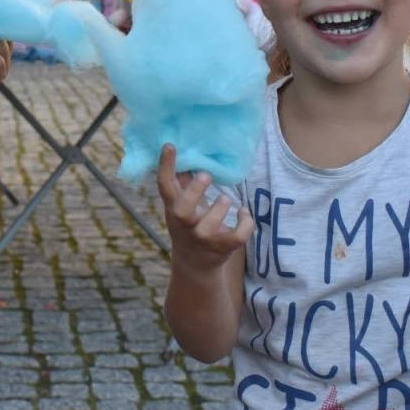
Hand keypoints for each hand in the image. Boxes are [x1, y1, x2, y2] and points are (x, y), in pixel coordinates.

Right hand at [156, 144, 251, 273]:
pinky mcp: (222, 248)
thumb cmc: (189, 223)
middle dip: (194, 192)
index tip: (170, 145)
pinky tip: (243, 213)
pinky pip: (236, 237)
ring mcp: (203, 238)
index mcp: (174, 208)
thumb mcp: (180, 204)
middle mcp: (185, 224)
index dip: (165, 167)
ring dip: (220, 208)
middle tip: (206, 174)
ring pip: (209, 226)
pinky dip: (245, 223)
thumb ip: (182, 181)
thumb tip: (184, 149)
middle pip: (182, 211)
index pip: (164, 186)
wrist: (194, 263)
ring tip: (225, 198)